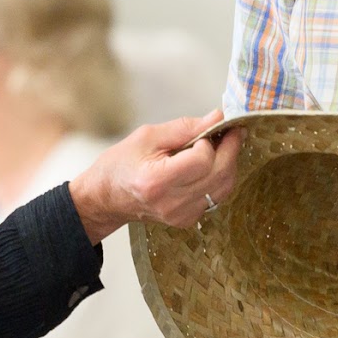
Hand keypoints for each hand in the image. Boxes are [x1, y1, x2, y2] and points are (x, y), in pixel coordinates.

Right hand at [67, 113, 242, 241]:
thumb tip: (217, 117)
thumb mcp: (147, 136)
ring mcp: (181, 215)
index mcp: (156, 181)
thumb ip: (184, 128)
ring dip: (228, 163)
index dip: (210, 141)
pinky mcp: (187, 220)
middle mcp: (171, 203)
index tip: (208, 129)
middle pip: (220, 174)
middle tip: (230, 131)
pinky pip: (216, 196)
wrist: (106, 198)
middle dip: (231, 148)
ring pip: (224, 187)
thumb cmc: (121, 164)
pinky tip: (208, 165)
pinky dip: (218, 178)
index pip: (203, 160)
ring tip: (220, 145)